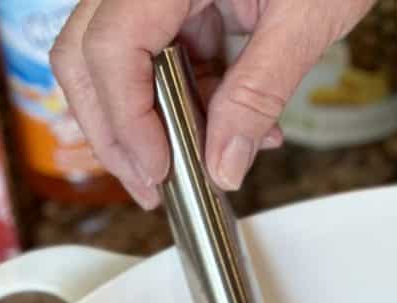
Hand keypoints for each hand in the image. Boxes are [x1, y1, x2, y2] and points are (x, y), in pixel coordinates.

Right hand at [51, 0, 373, 208]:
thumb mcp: (304, 21)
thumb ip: (259, 93)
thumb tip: (223, 163)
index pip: (112, 48)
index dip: (127, 120)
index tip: (158, 172)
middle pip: (91, 55)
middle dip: (118, 131)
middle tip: (151, 188)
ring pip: (126, 62)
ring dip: (163, 121)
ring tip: (209, 163)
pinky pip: (169, 56)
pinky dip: (195, 100)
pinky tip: (235, 128)